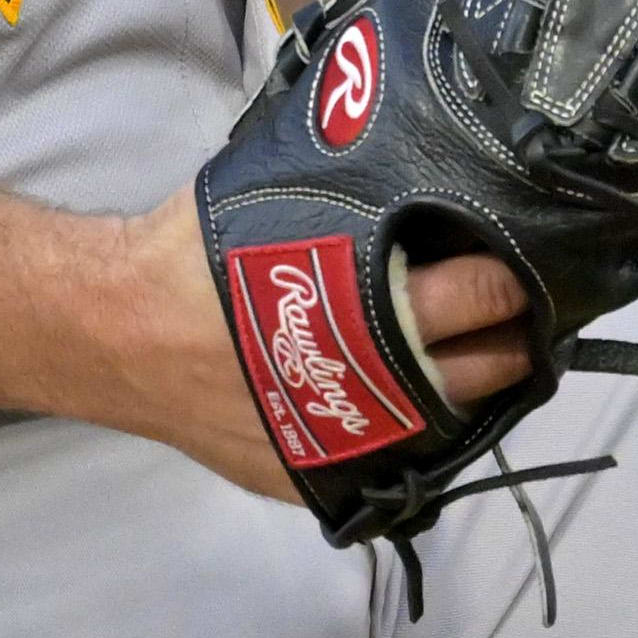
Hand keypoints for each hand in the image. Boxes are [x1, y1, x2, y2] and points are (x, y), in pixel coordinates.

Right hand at [106, 192, 534, 500]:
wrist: (114, 329)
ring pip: (451, 426)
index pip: (479, 297)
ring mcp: (342, 444)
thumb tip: (422, 158)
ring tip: (486, 354)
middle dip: (512, 338)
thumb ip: (361, 195)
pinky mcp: (312, 479)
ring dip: (476, 389)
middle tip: (522, 311)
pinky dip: (417, 430)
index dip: (510, 278)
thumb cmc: (197, 252)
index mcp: (367, 305)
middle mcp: (367, 387)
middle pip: (483, 369)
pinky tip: (422, 399)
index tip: (524, 260)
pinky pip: (394, 464)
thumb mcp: (289, 197)